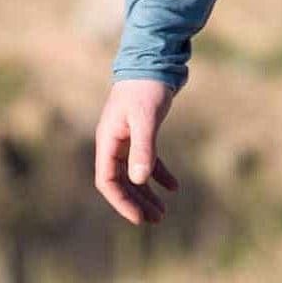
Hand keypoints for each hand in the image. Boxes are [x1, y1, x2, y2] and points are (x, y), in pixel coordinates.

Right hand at [95, 78, 180, 224]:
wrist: (153, 61)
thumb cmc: (147, 88)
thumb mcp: (146, 118)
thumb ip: (144, 148)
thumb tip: (138, 179)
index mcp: (107, 141)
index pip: (107, 181)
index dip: (121, 202)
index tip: (138, 219)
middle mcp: (113, 143)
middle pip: (121, 182)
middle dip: (136, 203)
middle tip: (156, 221)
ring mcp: (126, 139)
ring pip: (134, 175)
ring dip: (146, 194)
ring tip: (162, 213)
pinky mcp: (142, 133)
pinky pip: (148, 161)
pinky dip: (159, 174)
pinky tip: (174, 187)